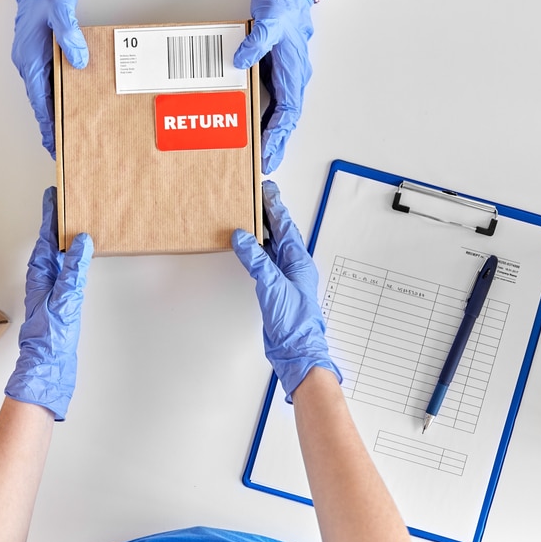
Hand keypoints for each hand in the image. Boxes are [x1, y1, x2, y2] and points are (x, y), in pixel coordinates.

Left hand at [5, 187, 93, 419]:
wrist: (47, 367)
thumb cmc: (50, 337)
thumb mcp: (65, 297)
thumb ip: (73, 268)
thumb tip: (82, 239)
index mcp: (40, 273)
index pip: (45, 236)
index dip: (49, 214)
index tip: (52, 193)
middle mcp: (43, 279)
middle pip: (50, 243)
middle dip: (56, 222)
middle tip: (65, 202)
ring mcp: (51, 290)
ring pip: (58, 257)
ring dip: (65, 240)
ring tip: (74, 223)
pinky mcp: (60, 302)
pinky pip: (66, 272)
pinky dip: (73, 260)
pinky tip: (80, 260)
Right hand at [10, 0, 88, 157]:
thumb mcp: (60, 8)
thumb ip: (69, 34)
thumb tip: (78, 61)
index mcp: (30, 58)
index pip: (39, 99)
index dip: (47, 122)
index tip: (52, 142)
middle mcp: (29, 63)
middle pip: (41, 102)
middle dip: (51, 125)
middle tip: (61, 148)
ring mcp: (34, 59)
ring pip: (44, 94)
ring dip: (54, 113)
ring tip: (67, 134)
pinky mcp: (42, 55)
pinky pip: (50, 81)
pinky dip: (58, 96)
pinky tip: (70, 104)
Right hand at [231, 180, 339, 400]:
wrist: (297, 351)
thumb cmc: (295, 323)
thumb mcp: (273, 286)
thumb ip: (257, 260)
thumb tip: (242, 237)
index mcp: (298, 260)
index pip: (285, 226)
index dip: (275, 206)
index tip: (266, 189)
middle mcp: (293, 266)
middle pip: (279, 233)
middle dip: (268, 214)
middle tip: (256, 196)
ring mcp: (285, 277)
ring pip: (271, 247)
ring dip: (261, 231)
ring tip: (248, 215)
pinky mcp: (275, 289)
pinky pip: (264, 262)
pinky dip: (255, 252)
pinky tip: (247, 248)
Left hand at [233, 0, 313, 173]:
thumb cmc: (283, 4)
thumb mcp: (268, 22)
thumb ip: (255, 43)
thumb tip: (242, 61)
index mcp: (293, 71)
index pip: (288, 112)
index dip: (278, 134)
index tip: (269, 151)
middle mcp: (292, 77)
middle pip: (286, 119)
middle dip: (276, 142)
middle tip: (266, 163)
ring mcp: (284, 74)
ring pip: (280, 112)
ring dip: (270, 133)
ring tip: (261, 153)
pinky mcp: (275, 69)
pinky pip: (271, 99)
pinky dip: (264, 115)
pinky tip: (253, 125)